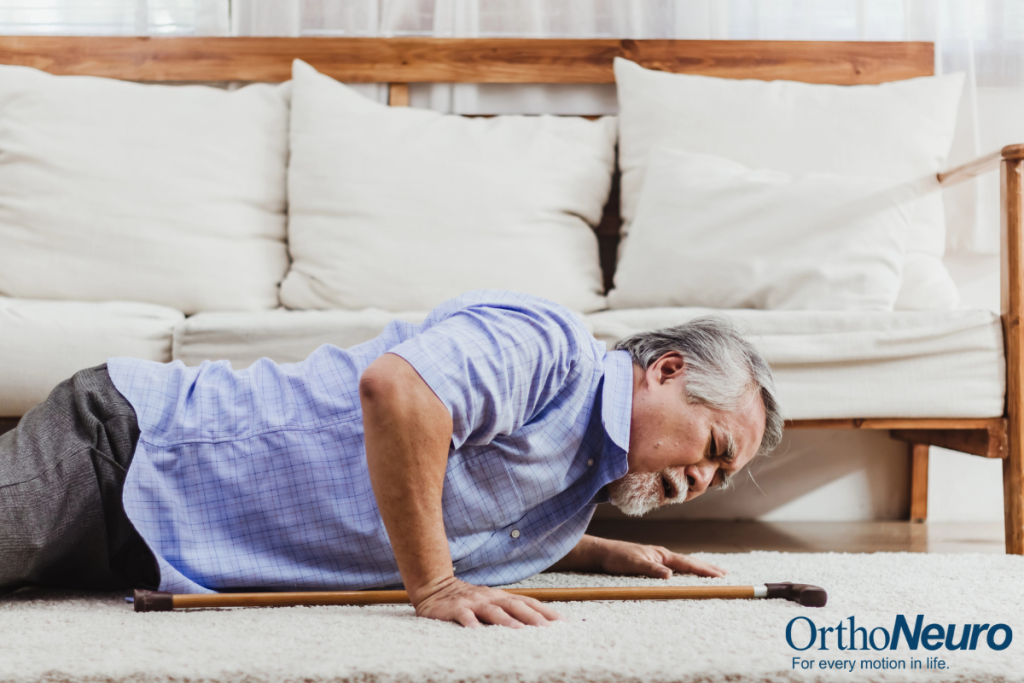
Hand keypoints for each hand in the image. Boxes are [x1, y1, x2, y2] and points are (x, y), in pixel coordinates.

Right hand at [413, 576, 563, 627]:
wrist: (434, 586)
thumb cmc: (468, 599)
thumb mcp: (490, 601)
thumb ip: (509, 610)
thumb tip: (535, 623)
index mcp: (501, 596)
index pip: (528, 602)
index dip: (545, 611)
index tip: (562, 623)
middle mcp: (490, 597)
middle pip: (515, 605)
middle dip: (532, 617)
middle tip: (547, 629)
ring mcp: (473, 602)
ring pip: (492, 610)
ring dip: (506, 621)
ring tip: (519, 631)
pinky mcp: (454, 608)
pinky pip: (463, 616)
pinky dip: (470, 623)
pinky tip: (476, 632)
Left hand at [598, 539, 725, 578]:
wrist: (603, 553)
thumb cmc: (617, 558)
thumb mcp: (633, 564)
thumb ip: (651, 569)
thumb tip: (669, 575)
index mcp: (662, 554)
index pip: (687, 563)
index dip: (704, 570)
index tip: (720, 575)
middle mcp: (663, 555)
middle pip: (690, 562)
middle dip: (708, 567)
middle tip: (726, 574)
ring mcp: (659, 558)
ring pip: (684, 563)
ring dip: (699, 568)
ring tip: (714, 572)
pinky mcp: (653, 563)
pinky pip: (676, 567)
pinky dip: (687, 570)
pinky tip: (688, 573)